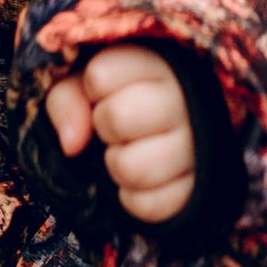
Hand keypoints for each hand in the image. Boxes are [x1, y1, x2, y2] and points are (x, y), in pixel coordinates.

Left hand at [42, 44, 196, 226]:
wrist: (176, 129)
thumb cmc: (125, 98)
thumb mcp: (89, 83)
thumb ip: (68, 98)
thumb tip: (72, 145)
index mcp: (161, 62)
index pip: (100, 76)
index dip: (93, 88)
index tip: (108, 91)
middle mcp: (187, 100)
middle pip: (117, 118)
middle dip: (105, 126)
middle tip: (119, 125)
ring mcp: (198, 147)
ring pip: (132, 168)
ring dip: (118, 165)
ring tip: (131, 151)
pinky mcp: (198, 189)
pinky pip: (148, 205)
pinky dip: (133, 198)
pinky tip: (143, 178)